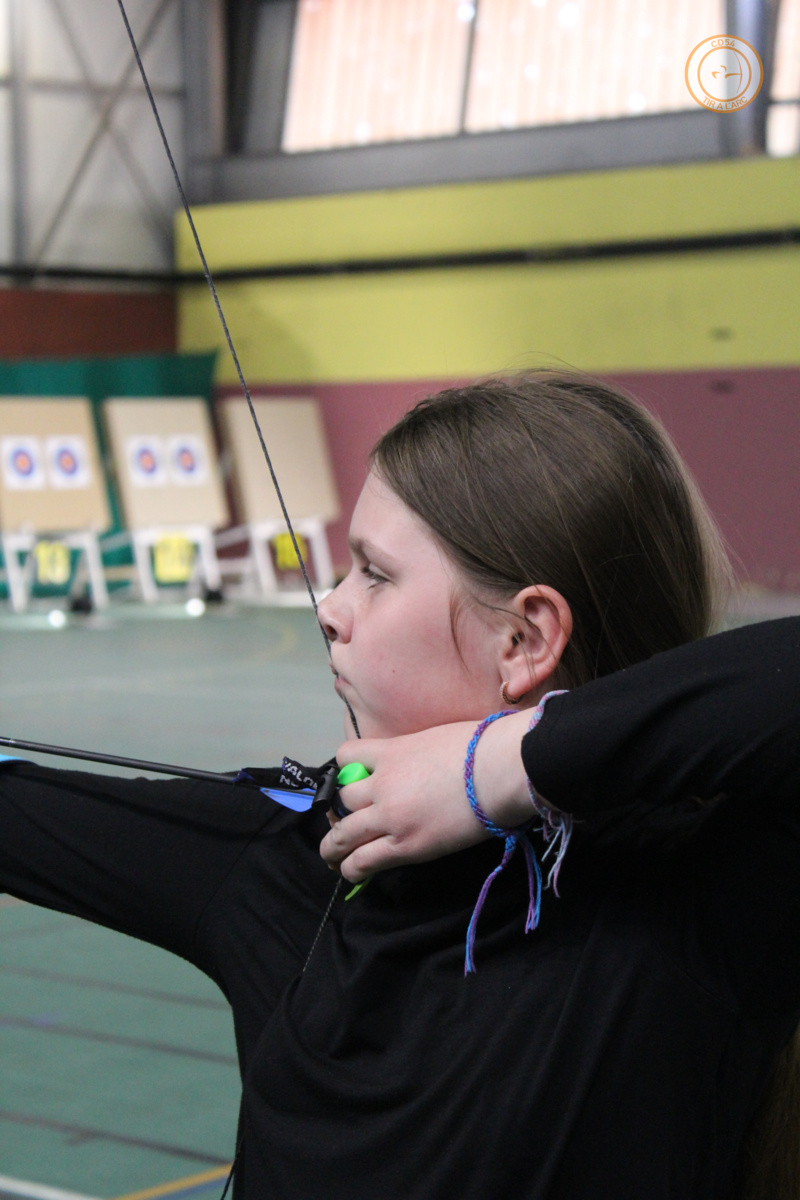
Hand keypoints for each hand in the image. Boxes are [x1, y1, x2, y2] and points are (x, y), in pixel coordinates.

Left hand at [319, 710, 533, 880]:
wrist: (499, 770)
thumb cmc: (482, 747)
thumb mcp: (436, 738)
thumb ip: (416, 753)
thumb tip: (419, 765)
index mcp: (391, 752)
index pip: (347, 756)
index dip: (345, 770)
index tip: (352, 781)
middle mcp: (382, 784)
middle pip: (342, 799)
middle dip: (338, 813)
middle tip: (342, 824)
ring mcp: (391, 816)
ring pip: (342, 834)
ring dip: (334, 847)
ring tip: (332, 857)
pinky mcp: (406, 845)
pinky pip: (364, 860)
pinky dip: (351, 868)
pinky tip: (349, 872)